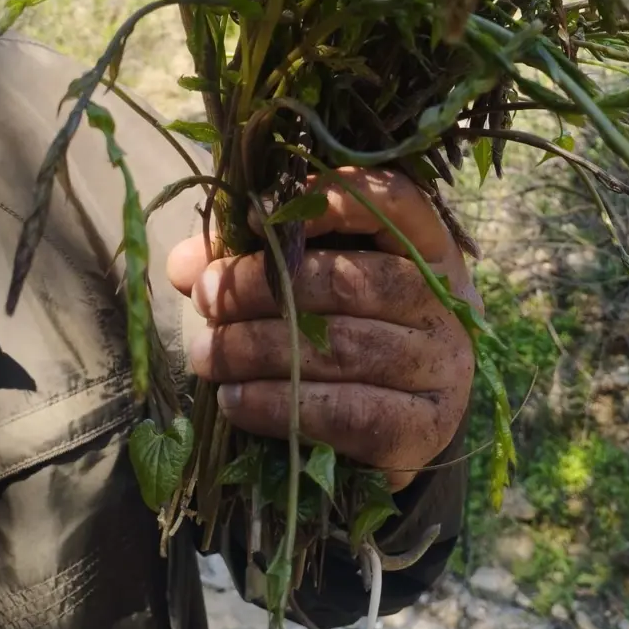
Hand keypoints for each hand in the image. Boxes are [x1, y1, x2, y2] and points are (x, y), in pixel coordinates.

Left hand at [167, 169, 478, 489]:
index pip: (393, 201)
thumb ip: (255, 263)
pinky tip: (236, 401)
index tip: (255, 218)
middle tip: (206, 296)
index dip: (328, 201)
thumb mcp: (315, 284)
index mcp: (426, 246)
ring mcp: (442, 366)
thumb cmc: (352, 331)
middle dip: (264, 287)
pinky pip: (346, 413)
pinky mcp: (423, 428)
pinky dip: (280, 405)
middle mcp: (444, 301)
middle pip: (351, 281)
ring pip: (342, 348)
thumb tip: (184, 264)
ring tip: (205, 354)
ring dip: (259, 349)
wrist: (404, 422)